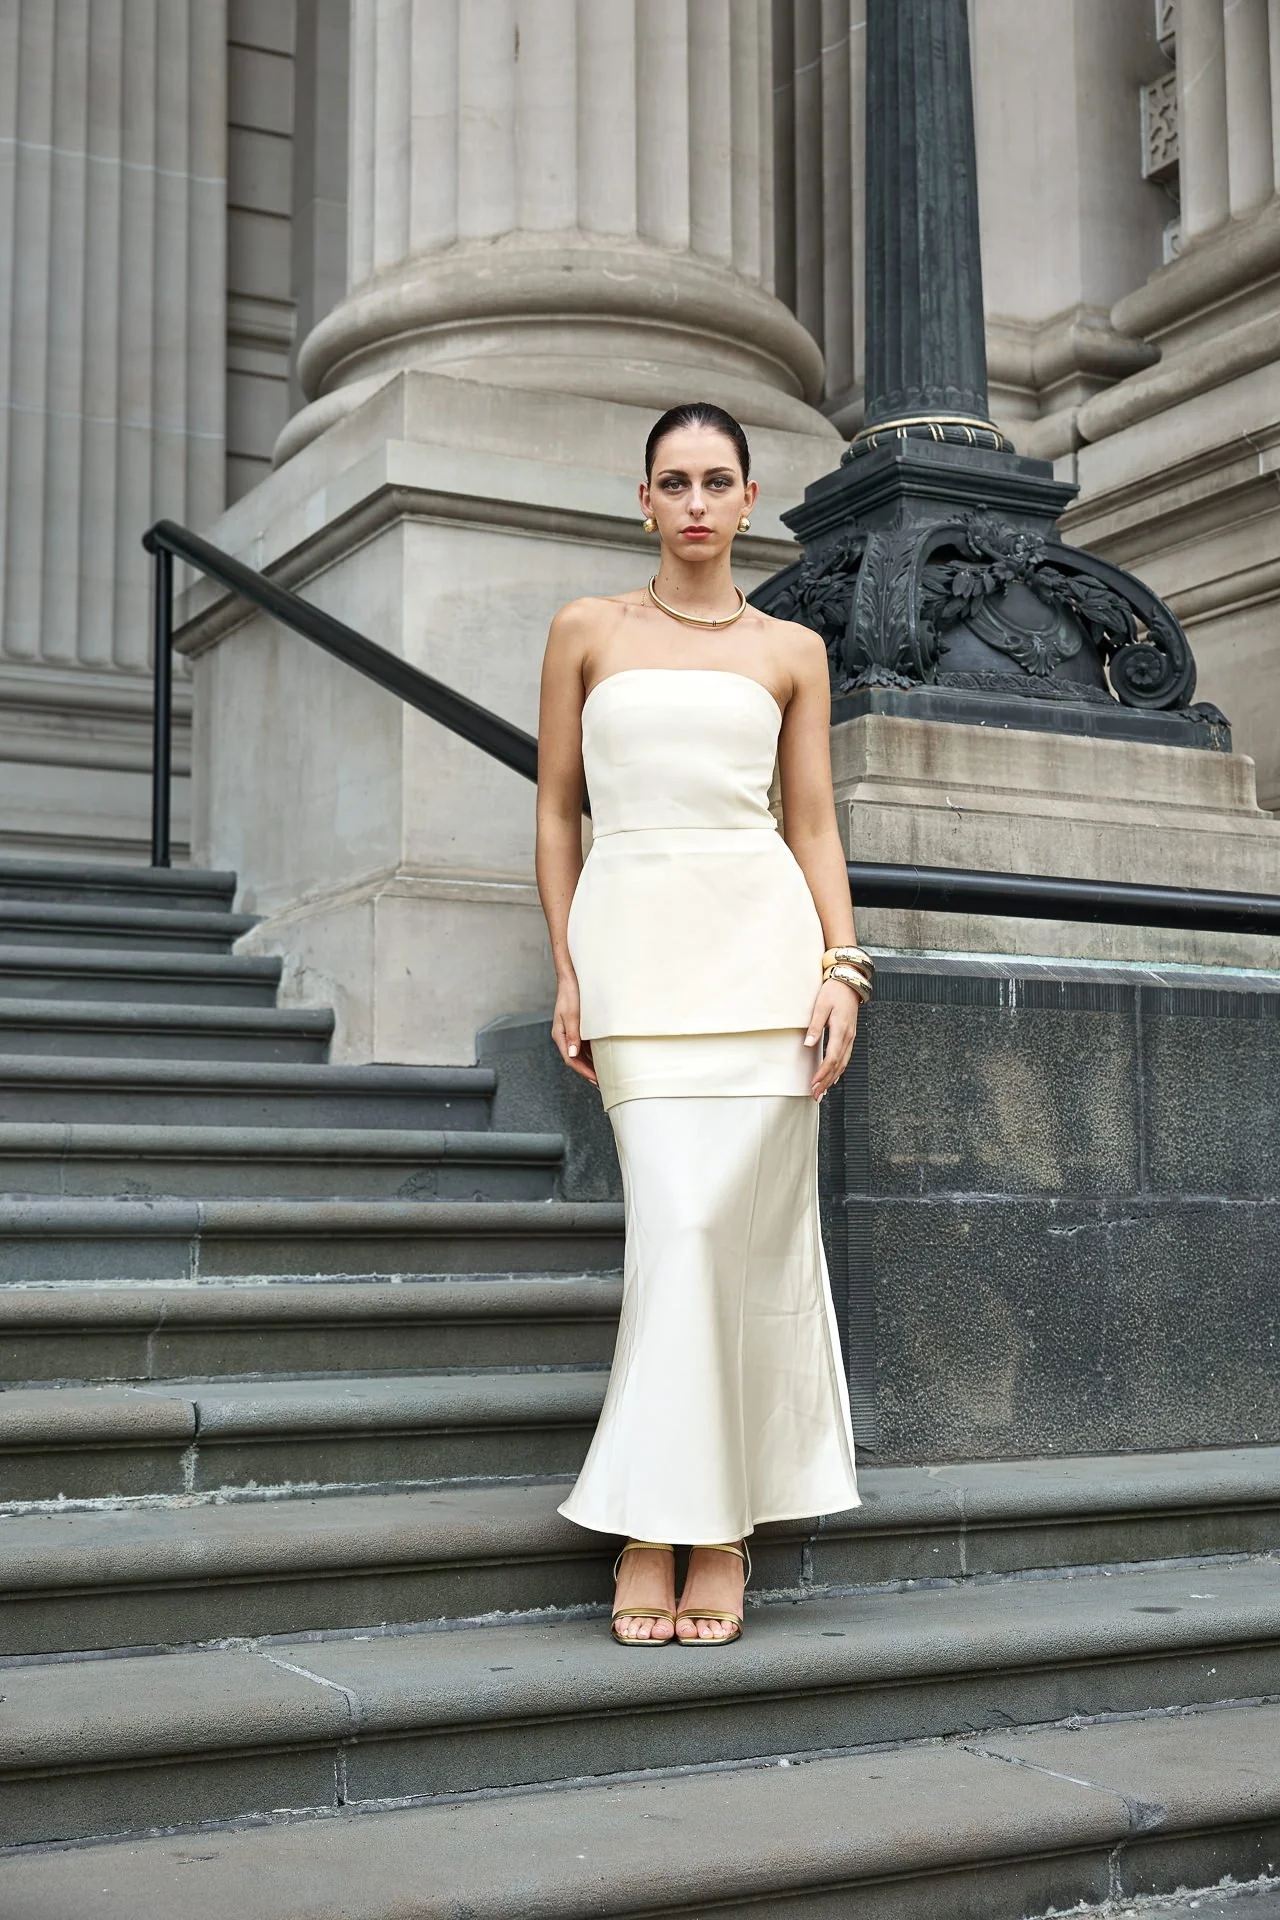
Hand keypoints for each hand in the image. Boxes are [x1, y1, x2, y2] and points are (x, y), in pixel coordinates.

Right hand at [552, 976, 597, 1085]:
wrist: (572, 978)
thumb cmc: (571, 994)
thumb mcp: (572, 1015)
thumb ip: (573, 1035)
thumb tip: (572, 1054)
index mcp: (560, 1035)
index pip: (571, 1060)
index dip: (584, 1071)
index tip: (596, 1080)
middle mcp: (565, 1037)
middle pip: (576, 1060)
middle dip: (588, 1072)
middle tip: (602, 1084)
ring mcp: (572, 1033)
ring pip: (582, 1054)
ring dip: (592, 1065)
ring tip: (604, 1075)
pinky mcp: (579, 1028)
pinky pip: (586, 1046)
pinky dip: (594, 1054)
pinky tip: (604, 1059)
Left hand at [804, 977, 858, 1099]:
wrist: (849, 982)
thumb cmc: (834, 991)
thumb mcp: (821, 1006)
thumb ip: (814, 1026)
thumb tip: (808, 1044)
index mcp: (841, 1030)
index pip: (832, 1057)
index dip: (823, 1073)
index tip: (814, 1084)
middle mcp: (849, 1036)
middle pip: (838, 1065)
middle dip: (826, 1082)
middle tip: (816, 1096)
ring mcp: (851, 1037)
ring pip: (843, 1063)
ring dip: (832, 1078)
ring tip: (823, 1091)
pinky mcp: (850, 1035)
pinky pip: (845, 1057)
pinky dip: (839, 1069)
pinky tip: (833, 1077)